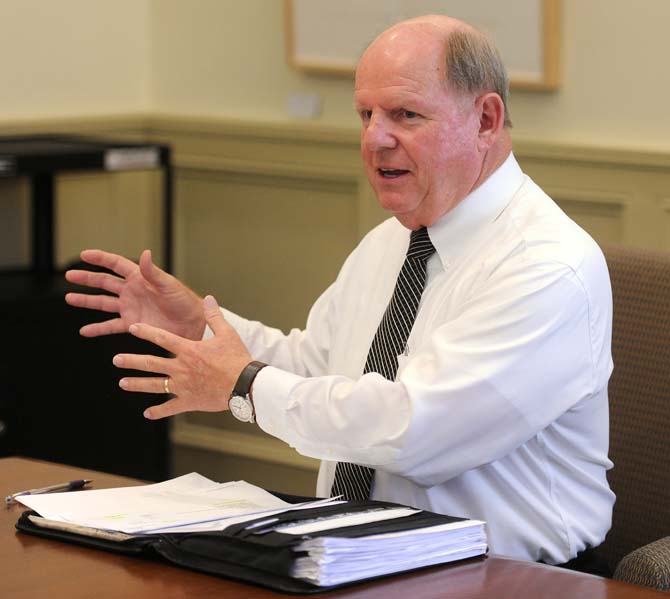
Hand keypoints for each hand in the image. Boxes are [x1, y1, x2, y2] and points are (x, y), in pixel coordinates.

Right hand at [65, 249, 204, 339]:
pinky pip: (111, 326)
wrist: (192, 324)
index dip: (101, 259)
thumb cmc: (184, 301)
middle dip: (87, 279)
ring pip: (103, 303)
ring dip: (86, 301)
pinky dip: (98, 328)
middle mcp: (132, 292)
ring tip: (69, 298)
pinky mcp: (132, 324)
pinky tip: (84, 330)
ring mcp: (130, 308)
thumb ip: (153, 272)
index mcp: (140, 278)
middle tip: (69, 276)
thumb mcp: (169, 285)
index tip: (84, 255)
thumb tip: (145, 253)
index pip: (116, 264)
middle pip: (104, 283)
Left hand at [113, 295, 252, 418]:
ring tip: (122, 383)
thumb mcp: (227, 333)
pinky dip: (158, 411)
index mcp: (189, 350)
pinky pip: (170, 407)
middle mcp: (181, 368)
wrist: (245, 385)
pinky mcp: (189, 401)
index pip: (162, 338)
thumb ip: (214, 316)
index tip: (131, 328)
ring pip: (155, 385)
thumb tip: (208, 298)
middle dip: (131, 361)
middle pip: (151, 364)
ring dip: (137, 384)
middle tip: (116, 359)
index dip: (145, 332)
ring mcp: (183, 386)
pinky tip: (147, 413)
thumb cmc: (237, 359)